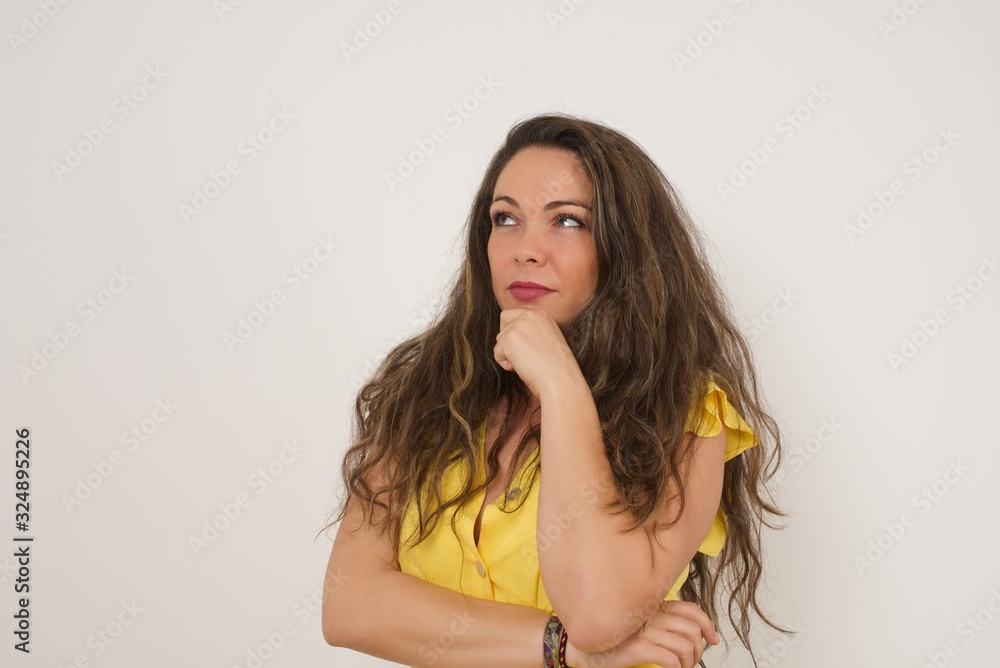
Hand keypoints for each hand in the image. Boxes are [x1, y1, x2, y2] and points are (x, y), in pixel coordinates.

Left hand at [493, 307, 581, 400]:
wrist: (560, 379)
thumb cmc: (557, 366)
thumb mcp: (548, 338)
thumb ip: (532, 329)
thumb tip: (515, 334)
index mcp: (540, 313)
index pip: (511, 315)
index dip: (514, 333)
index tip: (525, 347)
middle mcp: (529, 315)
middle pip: (503, 327)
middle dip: (509, 343)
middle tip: (527, 356)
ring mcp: (518, 326)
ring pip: (500, 341)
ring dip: (509, 355)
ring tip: (529, 362)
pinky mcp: (508, 340)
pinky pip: (497, 354)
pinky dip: (506, 365)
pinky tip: (523, 367)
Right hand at [564, 600, 719, 667]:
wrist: (580, 648)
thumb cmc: (609, 640)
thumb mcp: (636, 625)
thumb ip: (658, 624)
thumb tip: (687, 636)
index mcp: (653, 607)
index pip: (691, 610)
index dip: (707, 625)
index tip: (713, 639)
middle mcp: (651, 615)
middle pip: (692, 629)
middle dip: (699, 649)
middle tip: (693, 661)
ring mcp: (644, 630)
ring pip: (685, 645)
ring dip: (689, 662)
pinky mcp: (638, 647)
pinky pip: (671, 658)